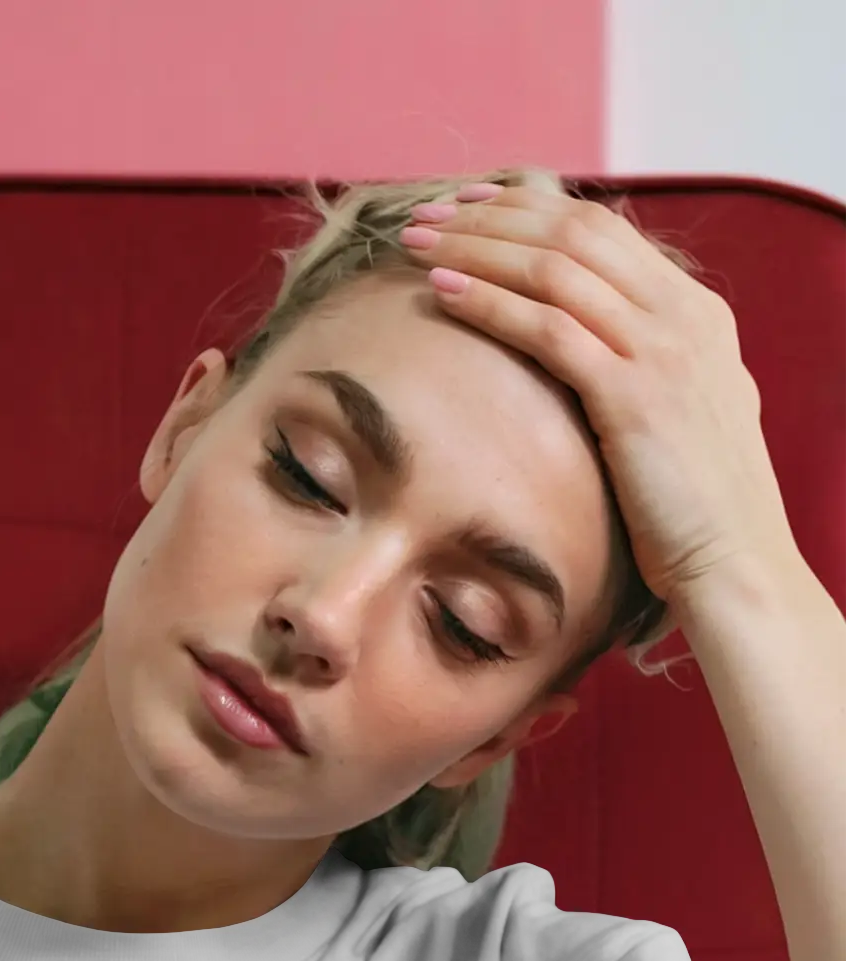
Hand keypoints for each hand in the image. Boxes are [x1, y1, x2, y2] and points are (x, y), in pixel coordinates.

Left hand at [397, 180, 799, 611]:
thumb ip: (643, 371)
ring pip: (555, 268)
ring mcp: (662, 352)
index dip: (526, 209)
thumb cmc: (693, 509)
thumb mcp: (678, 416)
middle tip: (427, 213)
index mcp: (696, 313)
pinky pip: (549, 330)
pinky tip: (442, 292)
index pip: (601, 228)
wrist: (735, 563)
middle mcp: (683, 316)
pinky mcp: (634, 398)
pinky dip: (490, 303)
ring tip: (416, 244)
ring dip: (477, 248)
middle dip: (491, 215)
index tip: (467, 207)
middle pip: (573, 231)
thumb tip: (586, 356)